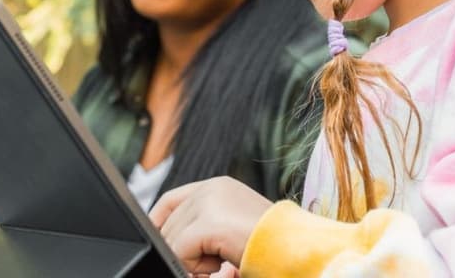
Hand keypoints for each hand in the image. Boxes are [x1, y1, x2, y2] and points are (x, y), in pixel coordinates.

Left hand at [149, 177, 271, 274]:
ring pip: (172, 239)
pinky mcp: (210, 222)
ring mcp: (210, 203)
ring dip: (191, 261)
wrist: (295, 250)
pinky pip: (180, 250)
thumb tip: (173, 242)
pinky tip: (219, 266)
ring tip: (219, 265)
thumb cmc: (271, 245)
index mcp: (218, 186)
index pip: (170, 201)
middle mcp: (212, 189)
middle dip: (180, 252)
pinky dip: (195, 267)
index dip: (159, 223)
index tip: (161, 244)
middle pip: (169, 223)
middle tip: (208, 267)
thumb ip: (204, 226)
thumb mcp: (231, 228)